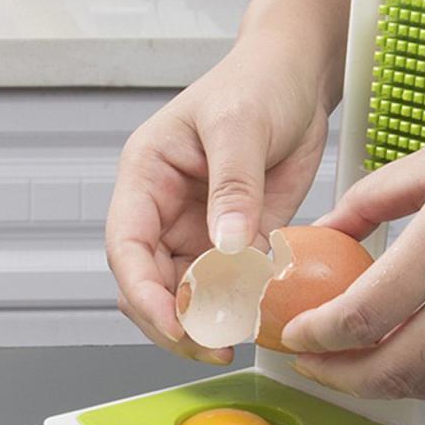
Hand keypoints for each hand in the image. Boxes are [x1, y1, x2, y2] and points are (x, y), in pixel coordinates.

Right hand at [106, 0, 349, 363]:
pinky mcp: (233, 247)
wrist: (296, 80)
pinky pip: (228, 289)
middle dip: (174, 322)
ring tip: (236, 338)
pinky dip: (238, 309)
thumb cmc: (256, 83)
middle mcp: (164, 213)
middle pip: (149, 285)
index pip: (127, 247)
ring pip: (185, 296)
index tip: (175, 325)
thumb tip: (227, 249)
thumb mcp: (240, 125)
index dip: (144, 294)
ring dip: (206, 323)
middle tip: (214, 345)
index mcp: (146, 179)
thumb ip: (232, 187)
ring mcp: (197, 234)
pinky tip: (258, 318)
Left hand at [281, 78, 424, 399]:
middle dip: (339, 378)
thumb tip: (327, 231)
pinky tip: (410, 354)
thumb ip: (370, 202)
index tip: (296, 337)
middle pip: (393, 369)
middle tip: (314, 366)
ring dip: (384, 385)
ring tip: (355, 367)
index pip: (362, 316)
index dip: (317, 337)